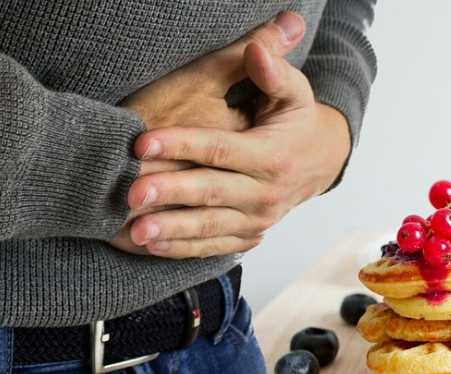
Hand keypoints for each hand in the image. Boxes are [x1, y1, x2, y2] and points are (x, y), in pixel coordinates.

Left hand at [109, 12, 305, 253]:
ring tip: (137, 231)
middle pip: (210, 192)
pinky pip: (215, 246)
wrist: (319, 164)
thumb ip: (275, 72)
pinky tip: (154, 247)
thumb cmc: (297, 123)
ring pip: (209, 226)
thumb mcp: (295, 94)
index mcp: (271, 156)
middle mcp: (265, 193)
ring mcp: (257, 219)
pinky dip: (184, 249)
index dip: (181, 144)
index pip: (220, 150)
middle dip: (170, 193)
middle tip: (131, 194)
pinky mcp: (249, 235)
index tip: (142, 142)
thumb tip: (255, 47)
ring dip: (172, 230)